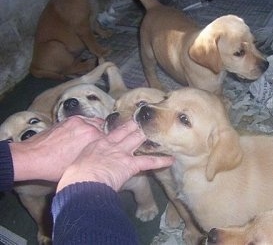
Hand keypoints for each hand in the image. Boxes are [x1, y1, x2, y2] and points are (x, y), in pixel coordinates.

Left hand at [10, 116, 104, 181]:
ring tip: (94, 139)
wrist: (32, 157)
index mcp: (92, 137)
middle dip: (104, 135)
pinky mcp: (68, 120)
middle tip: (104, 144)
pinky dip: (86, 126)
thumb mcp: (80, 166)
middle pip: (104, 127)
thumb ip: (95, 157)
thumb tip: (101, 157)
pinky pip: (84, 120)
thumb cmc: (53, 166)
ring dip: (96, 129)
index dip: (110, 144)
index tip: (111, 148)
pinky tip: (83, 135)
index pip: (111, 137)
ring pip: (95, 122)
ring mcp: (77, 121)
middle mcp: (87, 126)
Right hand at [57, 120, 173, 191]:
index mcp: (96, 144)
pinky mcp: (130, 164)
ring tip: (157, 130)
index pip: (109, 133)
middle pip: (125, 130)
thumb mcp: (75, 166)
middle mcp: (110, 144)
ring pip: (138, 139)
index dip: (117, 129)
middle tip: (143, 118)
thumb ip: (83, 164)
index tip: (122, 125)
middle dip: (135, 125)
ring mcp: (121, 152)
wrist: (81, 182)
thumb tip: (82, 170)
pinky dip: (161, 161)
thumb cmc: (74, 177)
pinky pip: (149, 161)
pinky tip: (170, 159)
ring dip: (147, 135)